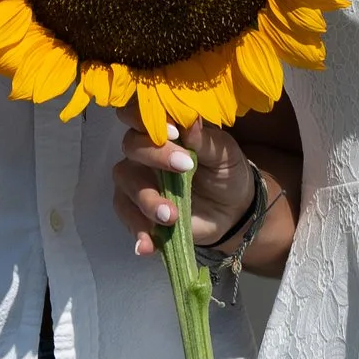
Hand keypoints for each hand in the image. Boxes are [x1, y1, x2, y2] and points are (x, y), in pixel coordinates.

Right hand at [113, 117, 257, 258]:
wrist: (232, 211)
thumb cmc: (226, 172)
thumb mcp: (224, 154)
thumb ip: (205, 139)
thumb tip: (191, 120)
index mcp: (164, 129)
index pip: (140, 113)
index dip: (148, 119)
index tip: (175, 133)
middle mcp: (144, 151)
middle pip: (132, 145)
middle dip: (156, 157)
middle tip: (186, 168)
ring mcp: (137, 181)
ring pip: (126, 182)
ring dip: (146, 199)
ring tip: (171, 215)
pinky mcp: (137, 210)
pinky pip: (128, 217)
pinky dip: (138, 231)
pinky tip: (148, 245)